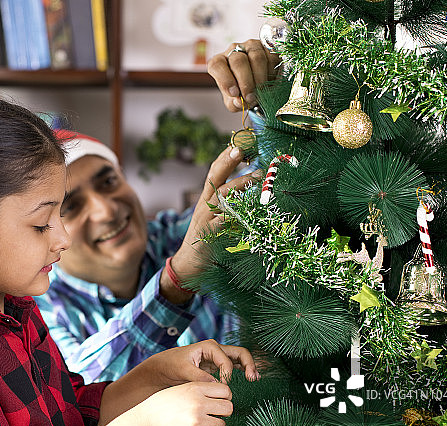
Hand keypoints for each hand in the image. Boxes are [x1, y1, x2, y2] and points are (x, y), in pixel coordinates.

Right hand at [137, 381, 232, 425]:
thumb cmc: (168, 402)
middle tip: (215, 414)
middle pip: (228, 408)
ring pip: (221, 425)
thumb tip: (228, 399)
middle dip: (224, 412)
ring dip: (215, 425)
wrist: (147, 419)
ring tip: (203, 423)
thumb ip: (204, 391)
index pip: (226, 391)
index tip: (219, 401)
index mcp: (196, 388)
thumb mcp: (184, 388)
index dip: (225, 397)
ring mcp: (195, 420)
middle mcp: (198, 403)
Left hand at [149, 339, 259, 385]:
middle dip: (249, 364)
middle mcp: (216, 349)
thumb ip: (200, 376)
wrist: (164, 366)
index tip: (224, 387)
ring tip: (255, 379)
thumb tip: (217, 384)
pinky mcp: (217, 365)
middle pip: (240, 353)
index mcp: (209, 346)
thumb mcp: (184, 370)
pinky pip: (234, 366)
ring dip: (249, 367)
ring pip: (240, 359)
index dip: (228, 375)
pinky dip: (242, 372)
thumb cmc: (172, 365)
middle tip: (253, 378)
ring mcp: (218, 356)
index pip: (226, 360)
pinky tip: (248, 380)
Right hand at [166, 147, 262, 290]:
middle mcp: (204, 204)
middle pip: (215, 176)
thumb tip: (249, 190)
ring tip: (258, 176)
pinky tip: (250, 208)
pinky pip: (225, 219)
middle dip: (228, 160)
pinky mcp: (210, 233)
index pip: (214, 170)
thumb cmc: (206, 240)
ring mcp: (206, 218)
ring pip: (223, 194)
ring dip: (241, 183)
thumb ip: (228, 204)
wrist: (188, 265)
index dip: (226, 155)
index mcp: (206, 198)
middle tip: (243, 148)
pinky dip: (237, 213)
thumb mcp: (214, 218)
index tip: (239, 140)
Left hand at [207, 39, 280, 111]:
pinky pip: (271, 57)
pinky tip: (270, 81)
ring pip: (257, 58)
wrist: (257, 86)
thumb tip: (240, 102)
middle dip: (245, 82)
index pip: (217, 66)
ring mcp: (251, 46)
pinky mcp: (267, 47)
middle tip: (250, 97)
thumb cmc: (240, 92)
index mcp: (219, 62)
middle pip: (238, 62)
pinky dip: (272, 72)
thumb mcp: (234, 102)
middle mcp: (233, 51)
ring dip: (259, 78)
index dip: (225, 80)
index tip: (234, 94)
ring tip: (261, 91)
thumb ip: (234, 104)